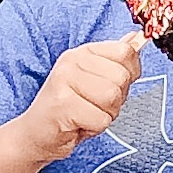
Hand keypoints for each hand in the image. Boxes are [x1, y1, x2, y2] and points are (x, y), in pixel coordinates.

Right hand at [18, 34, 145, 161]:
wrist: (35, 134)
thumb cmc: (68, 109)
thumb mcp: (94, 80)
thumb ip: (116, 60)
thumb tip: (137, 37)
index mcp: (82, 52)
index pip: (125, 52)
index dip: (129, 74)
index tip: (110, 86)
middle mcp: (72, 61)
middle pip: (121, 77)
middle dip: (116, 100)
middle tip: (93, 106)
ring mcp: (64, 81)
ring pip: (112, 98)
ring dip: (105, 115)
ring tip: (86, 115)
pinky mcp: (62, 104)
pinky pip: (101, 119)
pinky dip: (94, 128)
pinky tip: (78, 125)